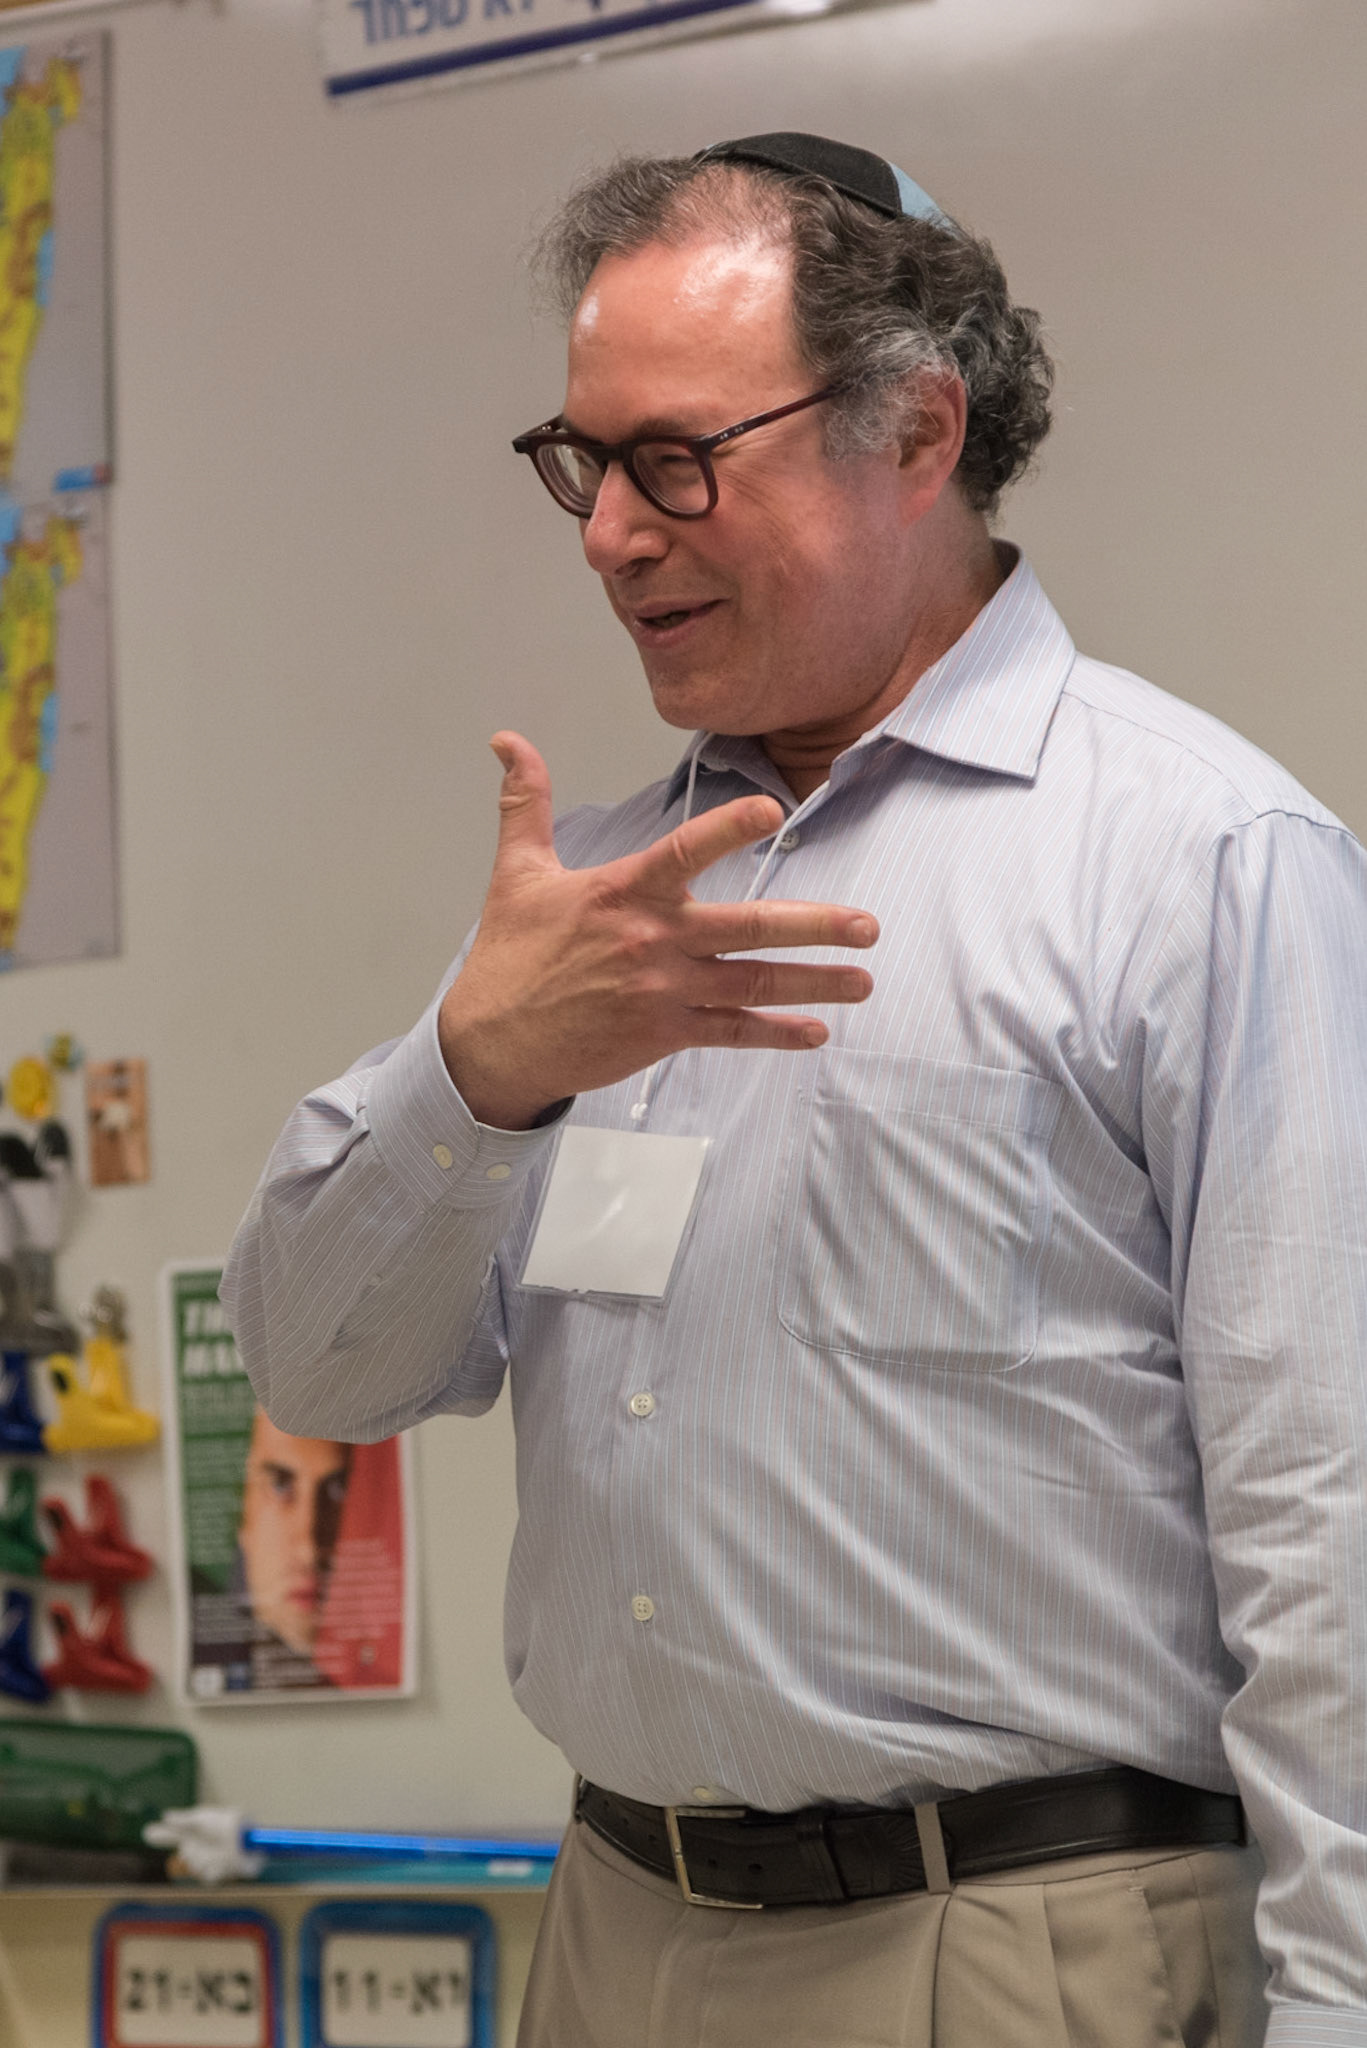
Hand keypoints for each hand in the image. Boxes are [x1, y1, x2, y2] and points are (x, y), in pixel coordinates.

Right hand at [437, 732, 878, 1128]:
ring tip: (863, 980)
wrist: (491, 1044)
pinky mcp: (664, 1035)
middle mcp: (652, 940)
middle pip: (747, 927)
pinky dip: (776, 1034)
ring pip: (753, 983)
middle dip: (815, 927)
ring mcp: (663, 991)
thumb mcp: (516, 872)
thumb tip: (506, 739)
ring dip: (814, 983)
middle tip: (868, 925)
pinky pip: (732, 1033)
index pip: (684, 850)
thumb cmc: (509, 957)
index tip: (773, 811)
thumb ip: (526, 802)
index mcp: (622, 891)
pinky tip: (816, 1032)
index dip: (728, 828)